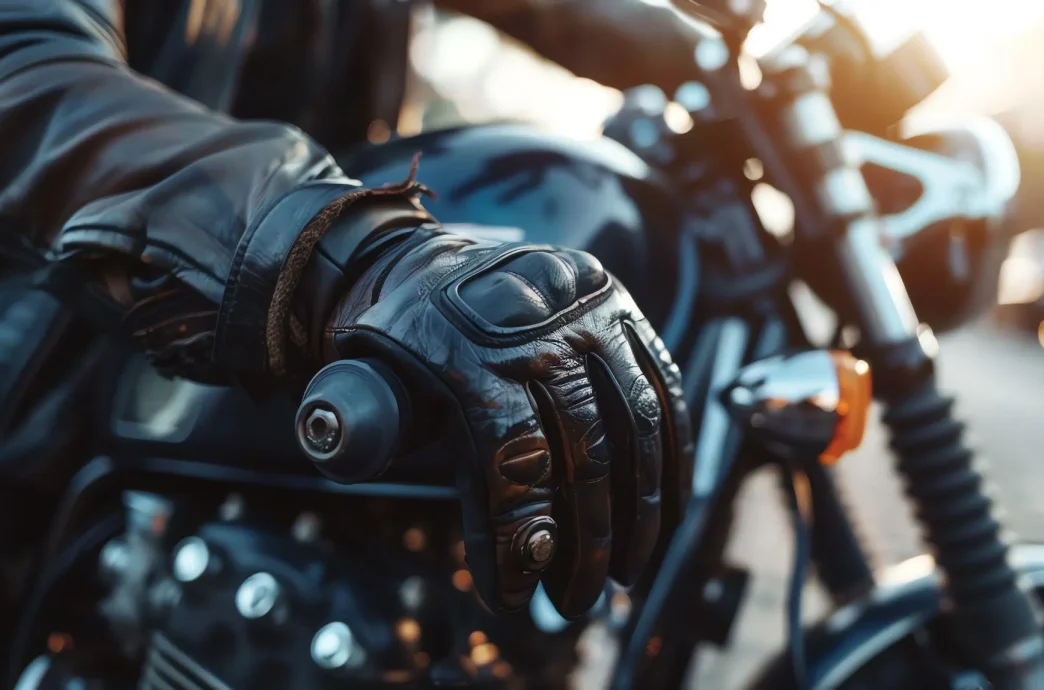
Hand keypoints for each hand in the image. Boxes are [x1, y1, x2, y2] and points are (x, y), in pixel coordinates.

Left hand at [322, 226, 692, 616]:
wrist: (429, 263)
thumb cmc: (401, 347)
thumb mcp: (369, 384)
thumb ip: (374, 433)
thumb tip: (365, 465)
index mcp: (467, 353)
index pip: (510, 458)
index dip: (518, 537)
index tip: (516, 597)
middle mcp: (536, 329)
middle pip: (583, 451)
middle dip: (587, 542)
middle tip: (579, 599)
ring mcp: (586, 312)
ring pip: (636, 426)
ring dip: (640, 511)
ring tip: (628, 569)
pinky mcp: (618, 306)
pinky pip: (663, 386)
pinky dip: (674, 453)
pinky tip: (667, 508)